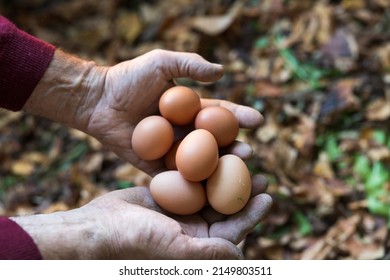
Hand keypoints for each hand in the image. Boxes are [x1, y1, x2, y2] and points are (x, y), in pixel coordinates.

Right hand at [12, 175, 270, 258]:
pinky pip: (189, 177)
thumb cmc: (134, 241)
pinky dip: (202, 165)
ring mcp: (179, 209)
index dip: (252, 214)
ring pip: (210, 189)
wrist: (98, 227)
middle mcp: (192, 228)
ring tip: (241, 156)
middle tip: (260, 174)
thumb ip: (208, 252)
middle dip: (243, 191)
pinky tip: (212, 150)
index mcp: (198, 244)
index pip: (233, 229)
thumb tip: (241, 255)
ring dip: (225, 174)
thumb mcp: (174, 247)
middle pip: (225, 207)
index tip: (268, 196)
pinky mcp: (167, 192)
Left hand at [84, 49, 262, 175]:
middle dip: (234, 148)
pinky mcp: (156, 166)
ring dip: (218, 168)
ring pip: (200, 163)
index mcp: (190, 110)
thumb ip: (190, 65)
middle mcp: (185, 133)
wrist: (98, 99)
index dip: (239, 117)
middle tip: (249, 153)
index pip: (220, 115)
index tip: (258, 120)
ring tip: (233, 170)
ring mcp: (171, 151)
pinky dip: (193, 183)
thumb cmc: (128, 78)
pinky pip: (176, 177)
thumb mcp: (161, 62)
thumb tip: (222, 72)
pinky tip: (207, 189)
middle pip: (215, 143)